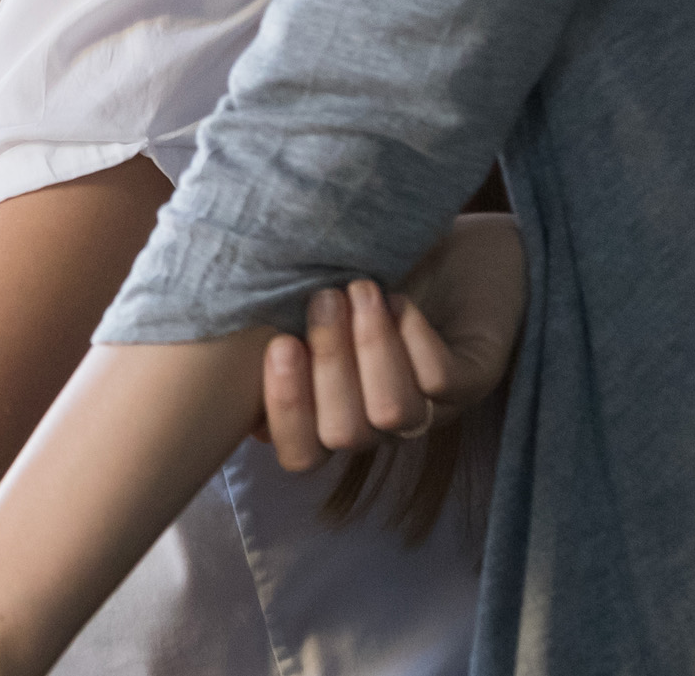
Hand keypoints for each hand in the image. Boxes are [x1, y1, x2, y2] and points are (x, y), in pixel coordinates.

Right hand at [257, 213, 525, 469]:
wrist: (457, 240)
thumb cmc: (369, 261)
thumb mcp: (311, 283)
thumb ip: (272, 313)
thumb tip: (219, 325)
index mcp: (334, 407)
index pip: (301, 454)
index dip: (287, 411)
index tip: (280, 344)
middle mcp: (380, 419)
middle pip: (343, 436)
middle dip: (328, 364)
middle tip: (325, 296)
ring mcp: (433, 405)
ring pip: (392, 416)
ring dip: (370, 347)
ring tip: (364, 288)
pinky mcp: (475, 378)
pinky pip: (440, 381)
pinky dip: (414, 336)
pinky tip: (402, 299)